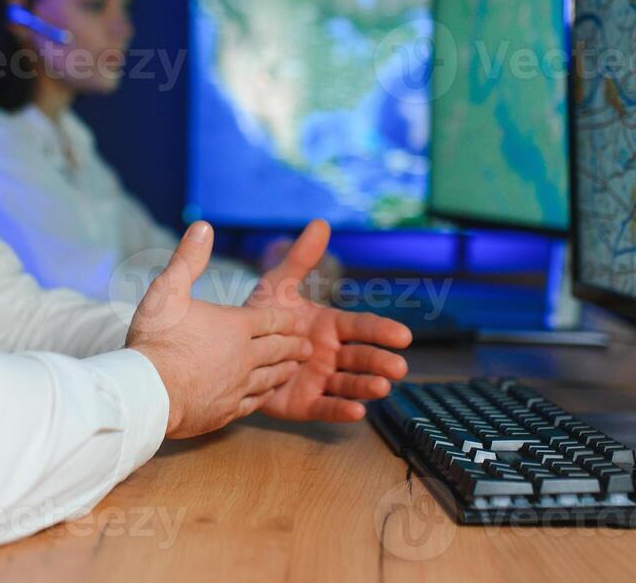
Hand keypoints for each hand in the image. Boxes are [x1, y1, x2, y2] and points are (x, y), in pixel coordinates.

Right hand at [127, 221, 313, 438]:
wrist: (147, 394)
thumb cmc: (157, 339)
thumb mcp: (168, 289)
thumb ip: (189, 258)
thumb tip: (204, 226)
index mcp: (234, 326)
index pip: (271, 319)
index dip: (286, 318)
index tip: (300, 319)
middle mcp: (243, 356)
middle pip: (276, 349)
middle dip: (293, 345)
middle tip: (307, 346)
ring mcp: (237, 386)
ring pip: (270, 377)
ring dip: (284, 370)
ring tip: (293, 368)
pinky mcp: (226, 411)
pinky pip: (254, 402)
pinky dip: (264, 395)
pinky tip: (265, 395)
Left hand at [246, 220, 411, 421]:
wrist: (233, 349)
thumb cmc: (263, 315)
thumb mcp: (279, 285)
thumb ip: (301, 258)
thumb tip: (321, 223)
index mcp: (331, 326)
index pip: (361, 327)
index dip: (381, 331)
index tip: (403, 335)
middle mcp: (331, 354)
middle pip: (361, 357)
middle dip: (379, 361)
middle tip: (398, 367)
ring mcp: (321, 379)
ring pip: (349, 384)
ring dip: (367, 386)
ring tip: (382, 387)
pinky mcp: (306, 403)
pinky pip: (327, 408)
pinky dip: (342, 411)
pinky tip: (357, 412)